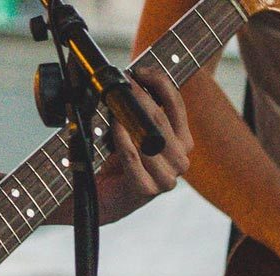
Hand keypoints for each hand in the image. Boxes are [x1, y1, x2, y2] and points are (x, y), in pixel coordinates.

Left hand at [96, 69, 192, 223]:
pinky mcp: (146, 191)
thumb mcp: (128, 129)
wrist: (97, 199)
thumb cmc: (113, 162)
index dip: (159, 84)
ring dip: (130, 118)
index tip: (138, 72)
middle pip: (162, 120)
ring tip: (112, 105)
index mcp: (182, 143)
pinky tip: (115, 127)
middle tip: (120, 84)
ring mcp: (167, 179)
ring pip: (150, 138)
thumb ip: (135, 107)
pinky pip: (135, 158)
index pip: (177, 106)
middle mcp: (180, 162)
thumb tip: (121, 76)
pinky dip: (123, 140)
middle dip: (139, 98)